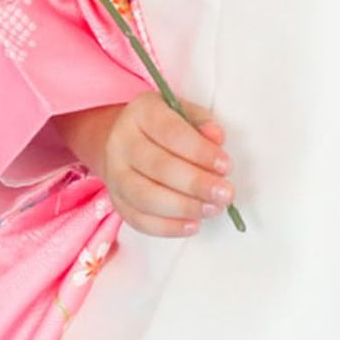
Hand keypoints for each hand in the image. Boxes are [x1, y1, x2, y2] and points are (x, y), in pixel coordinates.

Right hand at [54, 92, 232, 237]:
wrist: (123, 140)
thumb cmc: (163, 127)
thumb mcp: (183, 112)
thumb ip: (202, 123)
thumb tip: (217, 138)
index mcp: (141, 113)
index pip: (171, 133)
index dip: (201, 152)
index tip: (226, 166)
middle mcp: (121, 143)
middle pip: (158, 167)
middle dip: (197, 184)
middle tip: (225, 194)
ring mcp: (114, 175)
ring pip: (146, 197)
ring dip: (184, 207)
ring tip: (212, 209)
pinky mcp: (117, 201)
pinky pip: (139, 220)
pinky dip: (168, 227)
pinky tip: (193, 225)